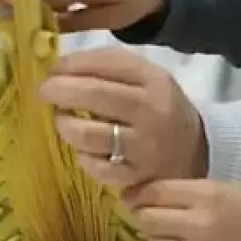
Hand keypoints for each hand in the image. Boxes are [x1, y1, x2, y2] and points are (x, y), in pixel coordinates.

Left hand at [39, 47, 207, 187]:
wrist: (196, 151)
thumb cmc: (158, 107)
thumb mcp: (146, 77)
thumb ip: (108, 64)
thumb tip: (60, 67)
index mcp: (154, 81)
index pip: (107, 64)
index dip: (72, 65)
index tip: (53, 69)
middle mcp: (151, 112)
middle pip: (95, 96)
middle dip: (60, 90)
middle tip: (45, 91)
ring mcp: (143, 148)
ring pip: (88, 135)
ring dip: (65, 124)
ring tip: (63, 120)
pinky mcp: (135, 177)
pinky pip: (95, 167)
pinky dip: (82, 156)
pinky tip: (84, 149)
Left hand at [123, 180, 240, 240]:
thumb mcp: (218, 188)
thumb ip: (183, 191)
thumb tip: (142, 195)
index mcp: (205, 194)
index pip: (155, 192)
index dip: (138, 194)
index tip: (133, 195)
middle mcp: (198, 223)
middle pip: (147, 219)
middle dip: (143, 215)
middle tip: (149, 213)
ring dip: (156, 236)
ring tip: (170, 232)